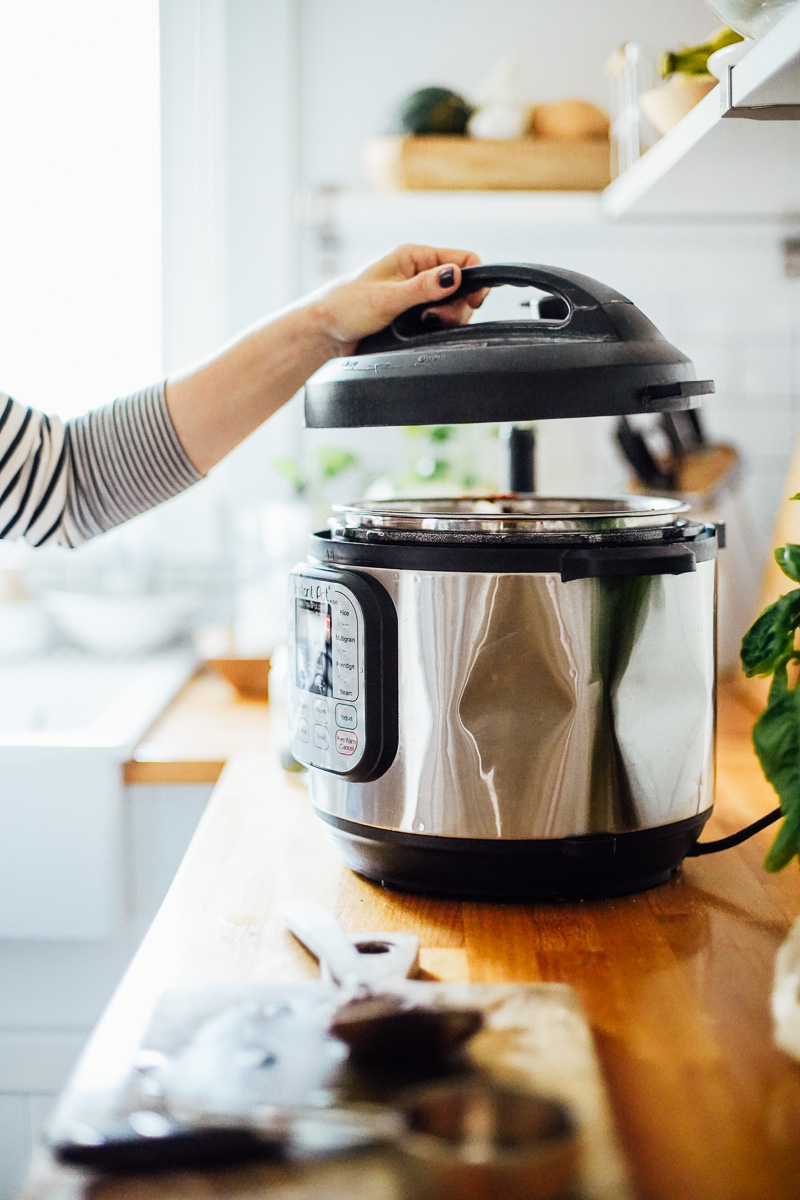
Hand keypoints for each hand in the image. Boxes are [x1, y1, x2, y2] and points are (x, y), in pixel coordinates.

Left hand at [311, 244, 485, 353]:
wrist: (323, 332)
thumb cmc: (346, 307)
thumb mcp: (387, 297)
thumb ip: (423, 287)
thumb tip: (456, 276)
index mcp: (414, 256)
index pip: (463, 258)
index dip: (474, 279)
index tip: (473, 301)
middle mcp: (417, 272)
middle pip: (461, 285)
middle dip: (458, 305)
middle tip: (436, 320)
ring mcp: (415, 293)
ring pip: (451, 304)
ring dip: (447, 318)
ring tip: (425, 325)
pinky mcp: (411, 313)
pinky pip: (437, 318)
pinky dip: (437, 327)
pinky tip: (422, 332)